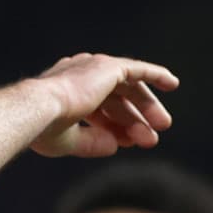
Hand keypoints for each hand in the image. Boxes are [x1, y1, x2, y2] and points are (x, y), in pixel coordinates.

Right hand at [28, 53, 179, 158]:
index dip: (113, 125)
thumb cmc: (43, 128)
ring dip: (145, 107)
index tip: (124, 142)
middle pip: (115, 97)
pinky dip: (156, 74)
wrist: (40, 110)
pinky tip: (173, 84)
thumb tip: (115, 145)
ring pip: (128, 87)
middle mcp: (79, 73)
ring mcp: (93, 68)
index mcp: (64, 89)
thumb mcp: (68, 140)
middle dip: (133, 118)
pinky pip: (138, 69)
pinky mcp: (108, 67)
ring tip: (162, 125)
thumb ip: (91, 142)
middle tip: (150, 138)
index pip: (96, 107)